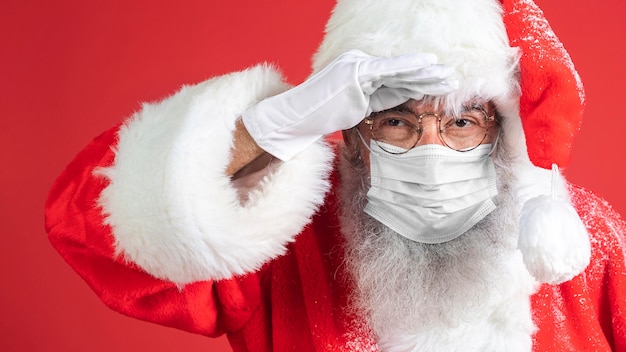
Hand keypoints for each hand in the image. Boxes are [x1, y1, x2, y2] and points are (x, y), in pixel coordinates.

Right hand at [242, 49, 456, 159]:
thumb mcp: (357, 107)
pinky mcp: (357, 75)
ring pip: (398, 70)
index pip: (394, 76)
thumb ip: (378, 98)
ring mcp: (358, 68)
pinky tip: (427, 64)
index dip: (419, 79)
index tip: (439, 82)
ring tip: (448, 76)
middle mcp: (360, 63)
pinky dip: (409, 66)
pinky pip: (388, 71)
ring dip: (425, 73)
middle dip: (428, 75)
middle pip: (400, 72)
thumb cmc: (322, 114)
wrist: (297, 116)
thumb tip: (404, 97)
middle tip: (451, 77)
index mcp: (359, 69)